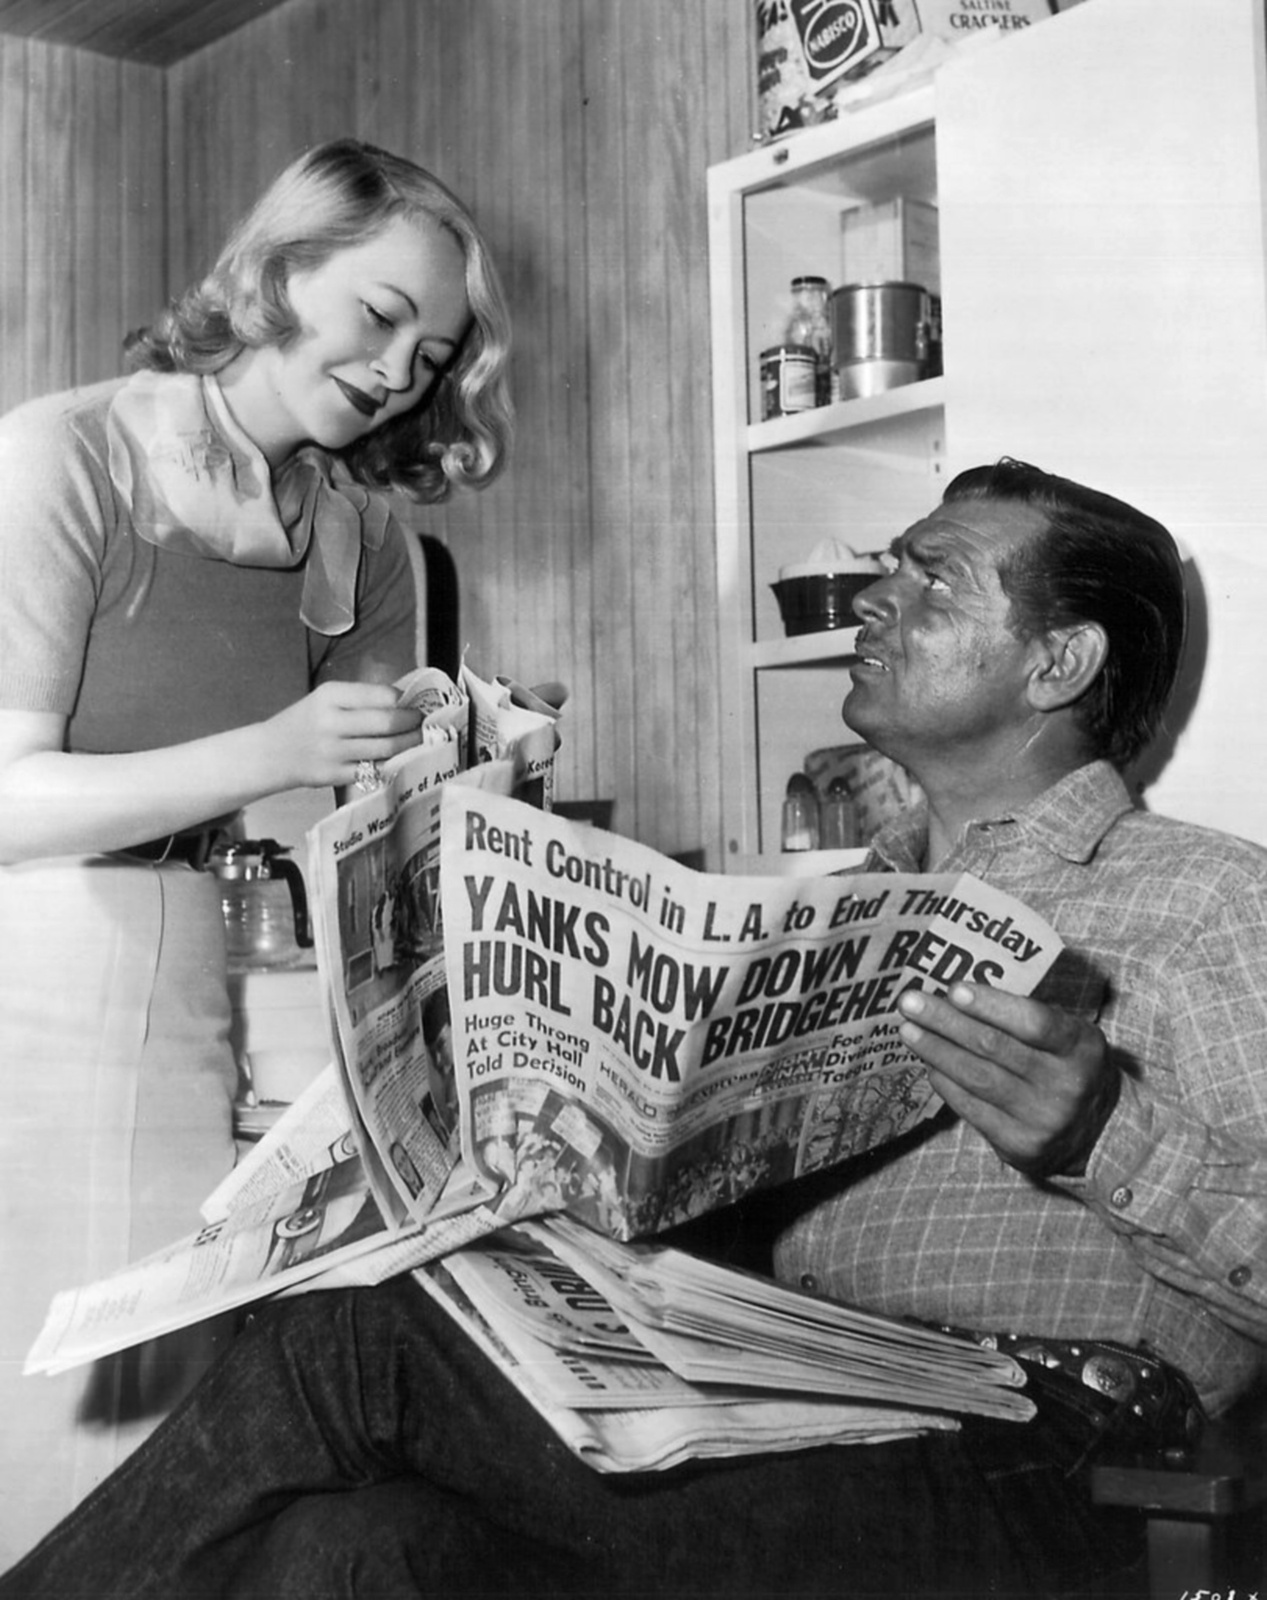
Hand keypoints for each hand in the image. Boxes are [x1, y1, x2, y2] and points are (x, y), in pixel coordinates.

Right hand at [261, 681, 421, 790]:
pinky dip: (391, 762)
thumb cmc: (304, 722)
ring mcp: (333, 751)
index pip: (380, 695)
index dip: (403, 700)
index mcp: (330, 695)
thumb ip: (359, 699)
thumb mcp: (324, 699)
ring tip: (418, 738)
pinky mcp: (335, 775)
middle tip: (422, 722)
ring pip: (385, 748)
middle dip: (412, 723)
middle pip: (386, 723)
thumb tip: (402, 701)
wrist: (270, 753)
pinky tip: (400, 757)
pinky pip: (374, 769)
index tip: (414, 703)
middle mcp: (331, 722)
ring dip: (408, 743)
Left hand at [896, 983, 1120, 1178]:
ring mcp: (1043, 1119)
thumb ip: (1025, 1016)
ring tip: (908, 1030)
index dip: (991, 1005)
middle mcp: (1066, 1085)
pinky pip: (972, 1109)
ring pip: (978, 1078)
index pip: (1035, 1022)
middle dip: (946, 1022)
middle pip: (995, 1048)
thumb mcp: (1067, 1035)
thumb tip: (956, 994)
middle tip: (909, 1002)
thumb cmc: (1067, 1065)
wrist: (1097, 1132)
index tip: (953, 988)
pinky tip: (929, 1063)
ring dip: (936, 1051)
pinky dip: (945, 1082)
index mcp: (1082, 1047)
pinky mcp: (1021, 1146)